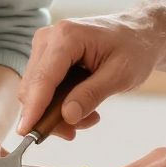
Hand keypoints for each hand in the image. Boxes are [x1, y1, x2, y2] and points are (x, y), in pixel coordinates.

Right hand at [16, 16, 158, 140]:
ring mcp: (44, 46)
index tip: (27, 134)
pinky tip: (82, 107)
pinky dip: (58, 104)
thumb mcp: (121, 75)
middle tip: (76, 131)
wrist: (138, 32)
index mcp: (66, 37)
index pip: (43, 79)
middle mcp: (48, 38)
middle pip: (33, 88)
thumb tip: (68, 117)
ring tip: (89, 116)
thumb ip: (92, 95)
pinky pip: (42, 87)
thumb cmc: (134, 48)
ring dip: (56, 112)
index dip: (34, 109)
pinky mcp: (46, 56)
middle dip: (50, 116)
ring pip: (35, 91)